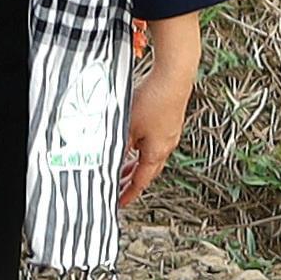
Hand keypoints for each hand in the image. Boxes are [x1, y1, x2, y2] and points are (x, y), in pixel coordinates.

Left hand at [120, 12, 204, 215]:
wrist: (174, 76)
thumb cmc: (152, 100)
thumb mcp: (126, 126)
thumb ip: (118, 145)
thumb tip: (107, 158)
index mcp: (157, 152)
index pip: (140, 181)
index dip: (128, 193)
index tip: (120, 203)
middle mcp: (167, 145)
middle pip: (147, 170)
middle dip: (130, 179)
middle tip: (117, 186)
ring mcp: (170, 133)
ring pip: (151, 155)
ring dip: (136, 161)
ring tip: (122, 164)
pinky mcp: (170, 120)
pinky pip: (154, 141)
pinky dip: (142, 147)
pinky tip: (134, 139)